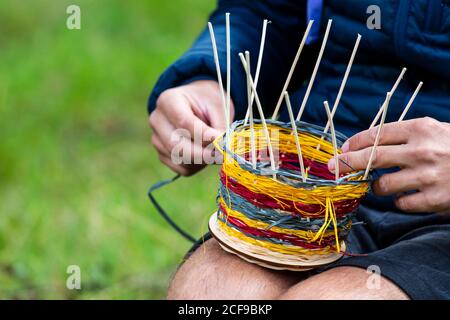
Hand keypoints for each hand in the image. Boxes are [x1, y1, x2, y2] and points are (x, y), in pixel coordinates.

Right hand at [149, 80, 233, 175]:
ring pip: (179, 159)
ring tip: (215, 150)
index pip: (184, 122)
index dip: (204, 136)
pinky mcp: (162, 154)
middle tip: (223, 155)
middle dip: (203, 154)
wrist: (198, 105)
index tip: (222, 143)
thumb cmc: (209, 103)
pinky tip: (205, 155)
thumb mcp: (218, 107)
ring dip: (202, 161)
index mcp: (169, 100)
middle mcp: (157, 120)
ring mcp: (156, 139)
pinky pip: (181, 169)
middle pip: (176, 145)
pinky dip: (197, 166)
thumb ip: (219, 128)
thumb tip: (221, 149)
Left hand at [328, 117, 449, 212]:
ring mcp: (428, 176)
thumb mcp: (434, 130)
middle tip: (333, 167)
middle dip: (346, 163)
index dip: (354, 143)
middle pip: (370, 158)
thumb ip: (402, 136)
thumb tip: (361, 145)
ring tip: (388, 183)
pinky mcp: (434, 200)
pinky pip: (401, 204)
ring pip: (382, 186)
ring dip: (378, 187)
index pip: (376, 135)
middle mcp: (422, 151)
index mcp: (421, 128)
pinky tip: (411, 194)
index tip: (342, 150)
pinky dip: (400, 201)